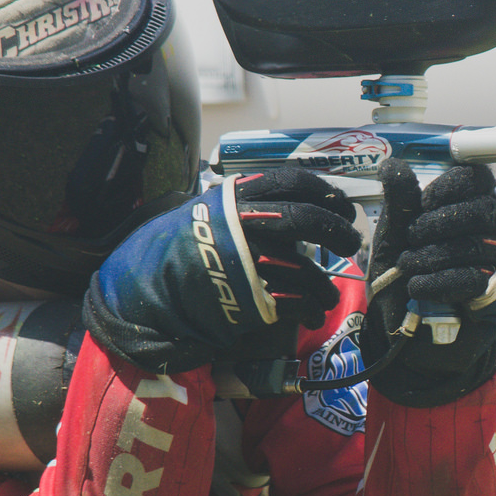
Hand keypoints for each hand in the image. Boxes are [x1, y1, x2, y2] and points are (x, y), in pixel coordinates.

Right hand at [84, 166, 359, 372]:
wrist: (146, 292)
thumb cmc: (178, 252)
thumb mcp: (207, 212)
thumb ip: (246, 207)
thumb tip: (296, 204)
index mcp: (234, 198)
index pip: (292, 181)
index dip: (325, 192)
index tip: (343, 205)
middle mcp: (243, 224)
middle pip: (307, 220)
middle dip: (337, 231)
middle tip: (350, 241)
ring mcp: (248, 262)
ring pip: (307, 269)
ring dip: (325, 284)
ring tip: (327, 294)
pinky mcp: (251, 300)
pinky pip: (298, 303)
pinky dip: (312, 309)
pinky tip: (313, 313)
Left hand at [363, 159, 495, 405]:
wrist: (403, 334)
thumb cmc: (402, 279)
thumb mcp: (394, 237)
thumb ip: (399, 202)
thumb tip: (393, 163)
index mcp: (469, 207)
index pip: (479, 179)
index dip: (454, 184)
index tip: (425, 200)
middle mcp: (493, 232)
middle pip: (481, 210)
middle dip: (439, 222)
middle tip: (412, 238)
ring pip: (474, 246)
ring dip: (432, 255)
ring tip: (407, 267)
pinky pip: (472, 279)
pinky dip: (438, 282)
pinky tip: (417, 288)